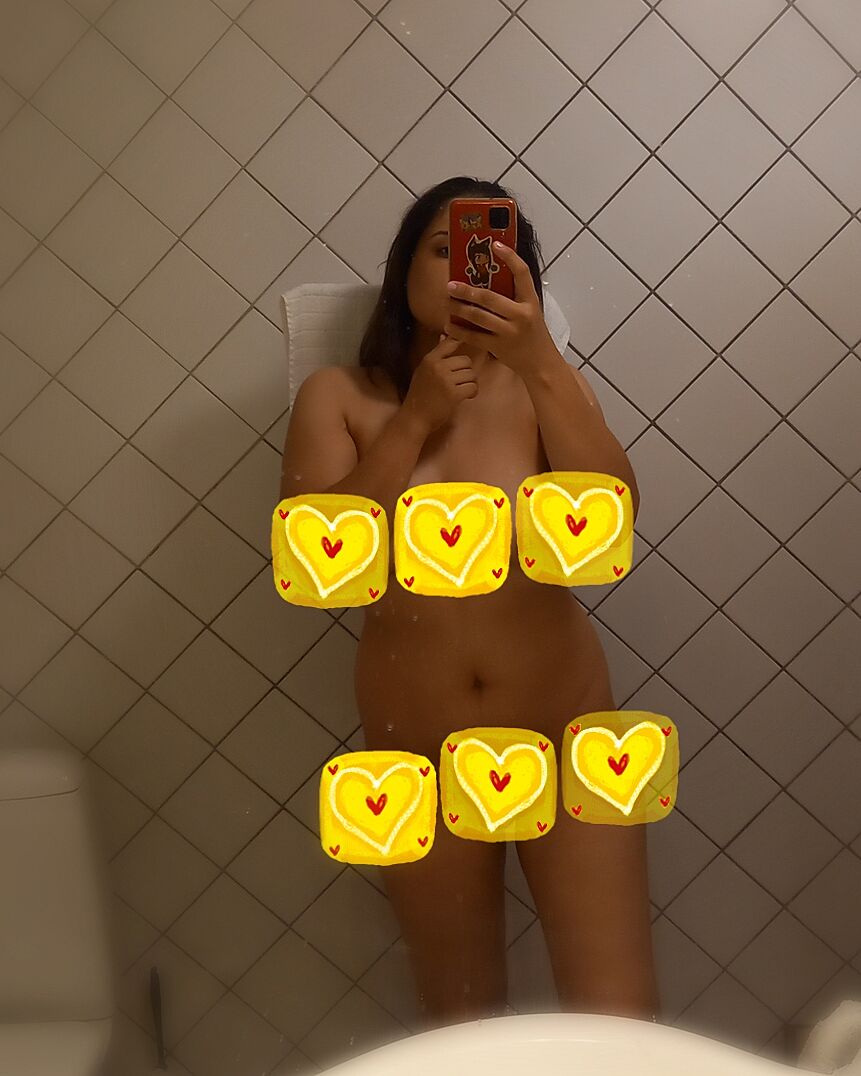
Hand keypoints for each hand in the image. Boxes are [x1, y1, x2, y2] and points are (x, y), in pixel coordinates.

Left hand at [444, 242, 557, 379]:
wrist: (540, 363)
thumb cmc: (533, 334)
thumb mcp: (530, 311)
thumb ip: (514, 297)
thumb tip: (486, 279)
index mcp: (530, 302)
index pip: (522, 274)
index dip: (510, 257)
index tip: (496, 244)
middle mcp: (521, 315)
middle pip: (489, 298)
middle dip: (467, 290)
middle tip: (451, 285)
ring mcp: (509, 332)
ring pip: (478, 316)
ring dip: (459, 308)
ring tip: (448, 302)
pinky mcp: (498, 347)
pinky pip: (473, 337)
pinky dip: (458, 330)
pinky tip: (448, 325)